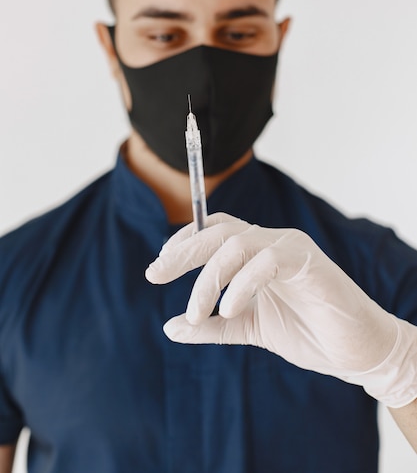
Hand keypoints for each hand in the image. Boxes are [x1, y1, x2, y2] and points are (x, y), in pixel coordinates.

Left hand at [146, 213, 416, 407]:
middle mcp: (271, 242)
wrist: (356, 352)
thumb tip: (168, 327)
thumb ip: (211, 326)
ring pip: (236, 243)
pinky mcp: (308, 262)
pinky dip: (241, 284)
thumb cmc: (307, 333)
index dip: (183, 241)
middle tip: (155, 274)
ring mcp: (290, 248)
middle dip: (183, 251)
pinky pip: (266, 261)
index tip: (159, 266)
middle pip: (218, 231)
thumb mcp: (247, 328)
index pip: (213, 230)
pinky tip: (229, 309)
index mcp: (257, 252)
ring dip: (208, 277)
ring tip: (196, 311)